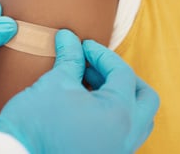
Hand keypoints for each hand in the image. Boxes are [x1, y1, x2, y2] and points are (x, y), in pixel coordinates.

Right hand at [0, 30, 158, 153]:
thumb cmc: (35, 122)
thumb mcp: (56, 82)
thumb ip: (70, 57)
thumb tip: (69, 37)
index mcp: (119, 115)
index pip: (122, 74)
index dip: (102, 54)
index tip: (83, 45)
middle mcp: (126, 137)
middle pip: (144, 98)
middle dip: (122, 76)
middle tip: (96, 65)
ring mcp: (117, 152)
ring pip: (137, 118)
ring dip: (119, 95)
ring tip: (90, 82)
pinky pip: (122, 133)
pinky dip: (112, 114)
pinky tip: (87, 103)